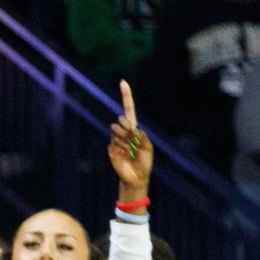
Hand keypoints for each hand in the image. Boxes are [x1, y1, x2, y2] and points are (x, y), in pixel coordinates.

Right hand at [108, 80, 152, 197]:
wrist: (136, 177)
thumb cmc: (144, 162)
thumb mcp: (148, 147)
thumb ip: (141, 136)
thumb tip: (131, 128)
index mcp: (134, 129)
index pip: (129, 109)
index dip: (126, 96)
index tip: (122, 82)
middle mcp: (124, 132)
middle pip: (122, 119)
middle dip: (127, 127)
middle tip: (133, 141)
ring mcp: (116, 140)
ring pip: (116, 131)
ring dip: (125, 140)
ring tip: (130, 151)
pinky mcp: (111, 149)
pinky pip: (114, 142)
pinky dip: (121, 148)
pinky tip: (125, 155)